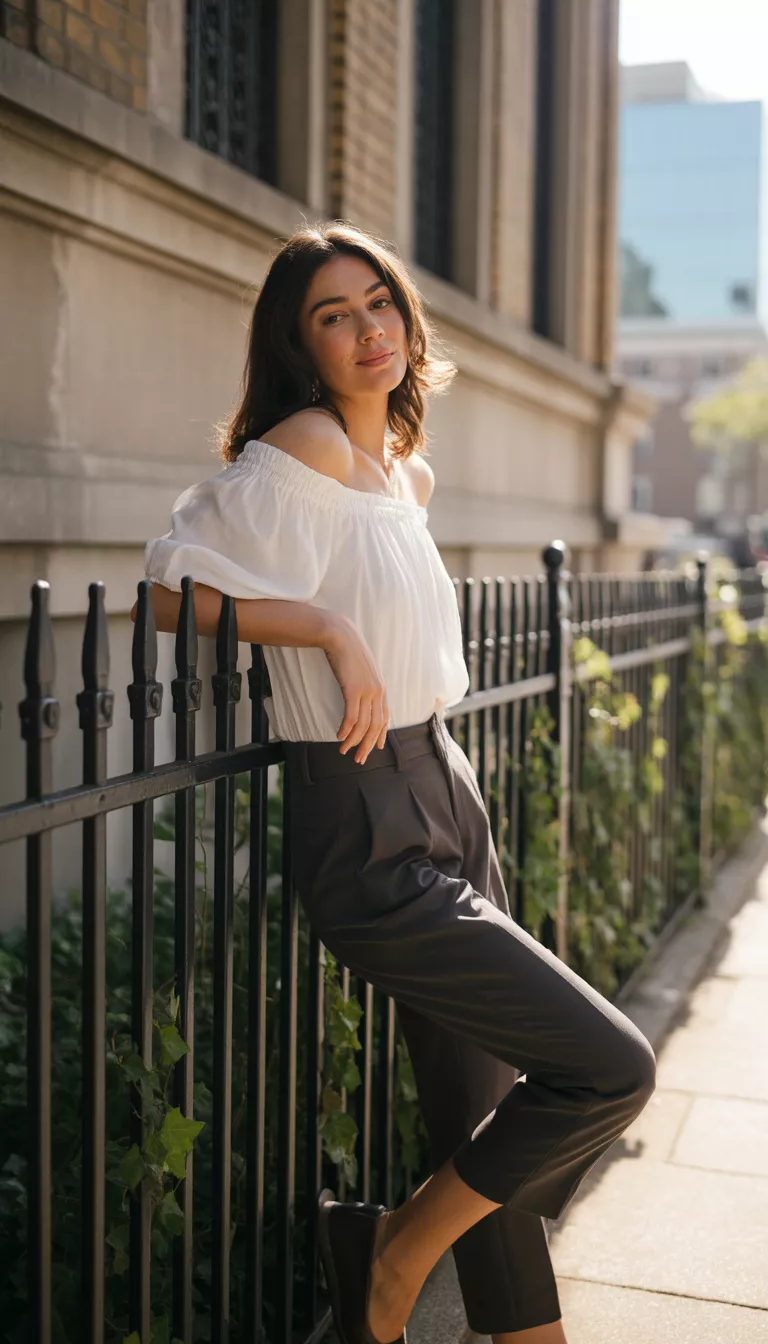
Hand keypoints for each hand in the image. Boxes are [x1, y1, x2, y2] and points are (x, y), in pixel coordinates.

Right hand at [322, 615, 390, 762]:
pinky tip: (339, 736)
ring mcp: (367, 691)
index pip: (384, 718)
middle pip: (375, 726)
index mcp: (380, 688)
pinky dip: (346, 730)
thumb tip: (359, 695)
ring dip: (354, 741)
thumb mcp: (361, 670)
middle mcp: (377, 692)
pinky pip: (351, 716)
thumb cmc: (348, 652)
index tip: (376, 748)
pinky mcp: (353, 690)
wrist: (341, 636)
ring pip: (363, 725)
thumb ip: (364, 683)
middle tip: (359, 759)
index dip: (380, 735)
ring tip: (344, 751)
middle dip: (367, 745)